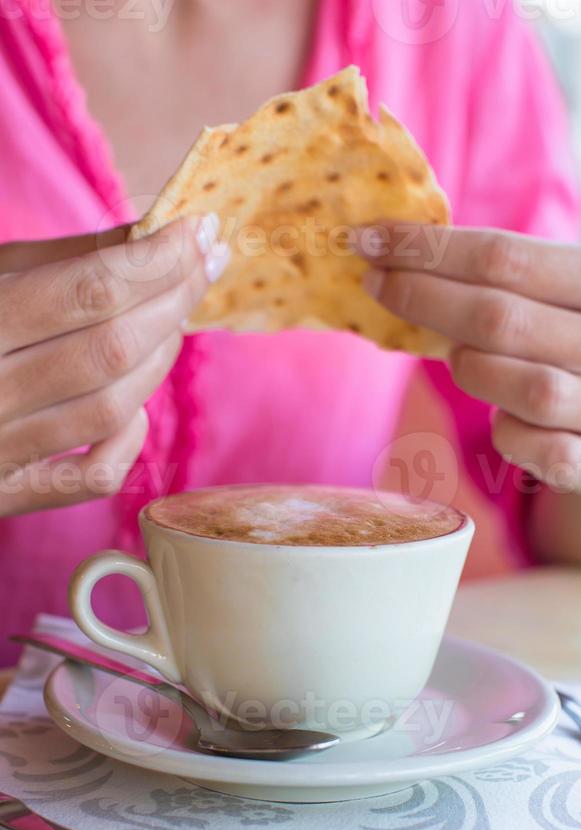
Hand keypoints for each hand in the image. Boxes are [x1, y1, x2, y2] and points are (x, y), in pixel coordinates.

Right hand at [0, 214, 228, 515]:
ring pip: (111, 407)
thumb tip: (150, 235)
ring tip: (178, 317)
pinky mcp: (5, 493)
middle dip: (174, 299)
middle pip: (110, 347)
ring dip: (161, 358)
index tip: (199, 231)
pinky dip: (128, 442)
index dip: (156, 259)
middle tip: (207, 262)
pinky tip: (135, 408)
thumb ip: (61, 260)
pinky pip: (89, 478)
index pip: (88, 289)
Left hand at [357, 226, 580, 492]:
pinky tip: (505, 416)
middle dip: (420, 297)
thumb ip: (507, 276)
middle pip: (495, 316)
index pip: (503, 255)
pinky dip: (501, 430)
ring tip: (460, 357)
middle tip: (374, 285)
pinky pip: (522, 444)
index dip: (426, 249)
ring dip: (466, 367)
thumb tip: (398, 256)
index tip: (369, 240)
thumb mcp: (572, 295)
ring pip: (508, 383)